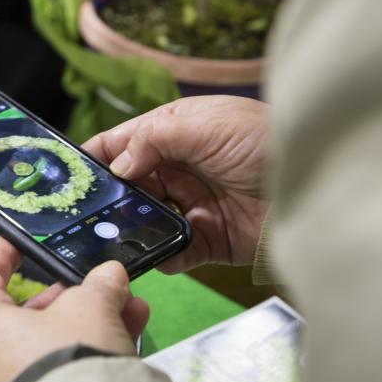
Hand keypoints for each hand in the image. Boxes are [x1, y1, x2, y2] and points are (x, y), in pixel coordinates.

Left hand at [0, 238, 148, 381]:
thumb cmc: (71, 362)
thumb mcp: (91, 307)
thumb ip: (99, 286)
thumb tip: (109, 277)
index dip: (0, 254)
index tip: (17, 242)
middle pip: (22, 314)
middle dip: (69, 297)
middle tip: (97, 286)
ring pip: (46, 344)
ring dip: (88, 323)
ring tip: (128, 311)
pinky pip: (56, 373)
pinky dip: (85, 354)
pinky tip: (126, 340)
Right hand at [83, 96, 268, 272]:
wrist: (314, 190)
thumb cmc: (265, 144)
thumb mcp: (205, 125)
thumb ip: (153, 139)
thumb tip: (117, 164)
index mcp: (175, 133)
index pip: (123, 142)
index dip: (94, 156)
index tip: (67, 173)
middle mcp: (179, 169)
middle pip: (127, 184)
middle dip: (106, 196)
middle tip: (81, 210)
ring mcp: (190, 205)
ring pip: (142, 218)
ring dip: (126, 226)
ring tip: (106, 234)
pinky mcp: (205, 240)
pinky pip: (170, 251)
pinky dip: (156, 256)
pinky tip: (145, 256)